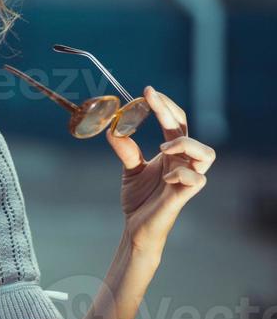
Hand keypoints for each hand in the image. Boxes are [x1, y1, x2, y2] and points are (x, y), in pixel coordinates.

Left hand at [105, 85, 216, 256]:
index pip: (175, 122)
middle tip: (151, 99)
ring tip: (163, 148)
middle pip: (187, 130)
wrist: (137, 227)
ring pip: (206, 154)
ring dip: (185, 144)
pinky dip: (182, 174)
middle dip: (170, 112)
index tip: (147, 91)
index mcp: (172, 153)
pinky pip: (196, 179)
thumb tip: (112, 129)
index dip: (164, 105)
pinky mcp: (184, 196)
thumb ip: (126, 149)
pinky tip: (165, 178)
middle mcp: (183, 162)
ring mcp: (186, 178)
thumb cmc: (139, 199)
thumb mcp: (130, 169)